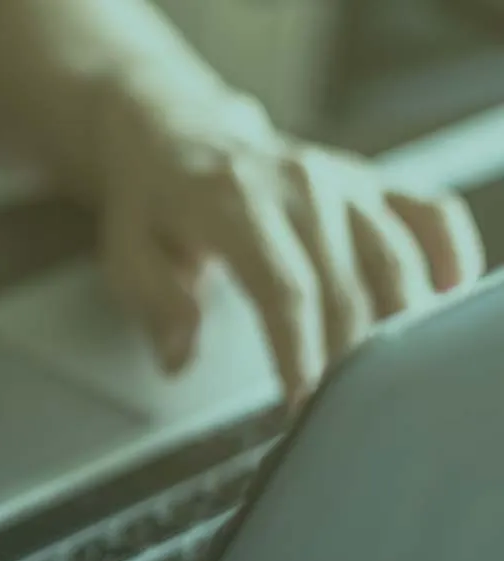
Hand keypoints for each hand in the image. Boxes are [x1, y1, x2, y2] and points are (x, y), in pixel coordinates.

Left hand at [98, 80, 485, 400]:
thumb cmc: (152, 201)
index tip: (302, 402)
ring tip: (387, 381)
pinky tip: (446, 298)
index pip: (283, 287)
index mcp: (232, 202)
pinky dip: (449, 254)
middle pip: (343, 283)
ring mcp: (340, 181)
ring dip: (397, 324)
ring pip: (394, 256)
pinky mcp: (369, 181)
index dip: (300, 350)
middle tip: (337, 413)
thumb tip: (179, 357)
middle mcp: (298, 185)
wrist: (175, 132)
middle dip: (344, 356)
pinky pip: (428, 214)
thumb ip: (156, 303)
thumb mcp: (126, 251)